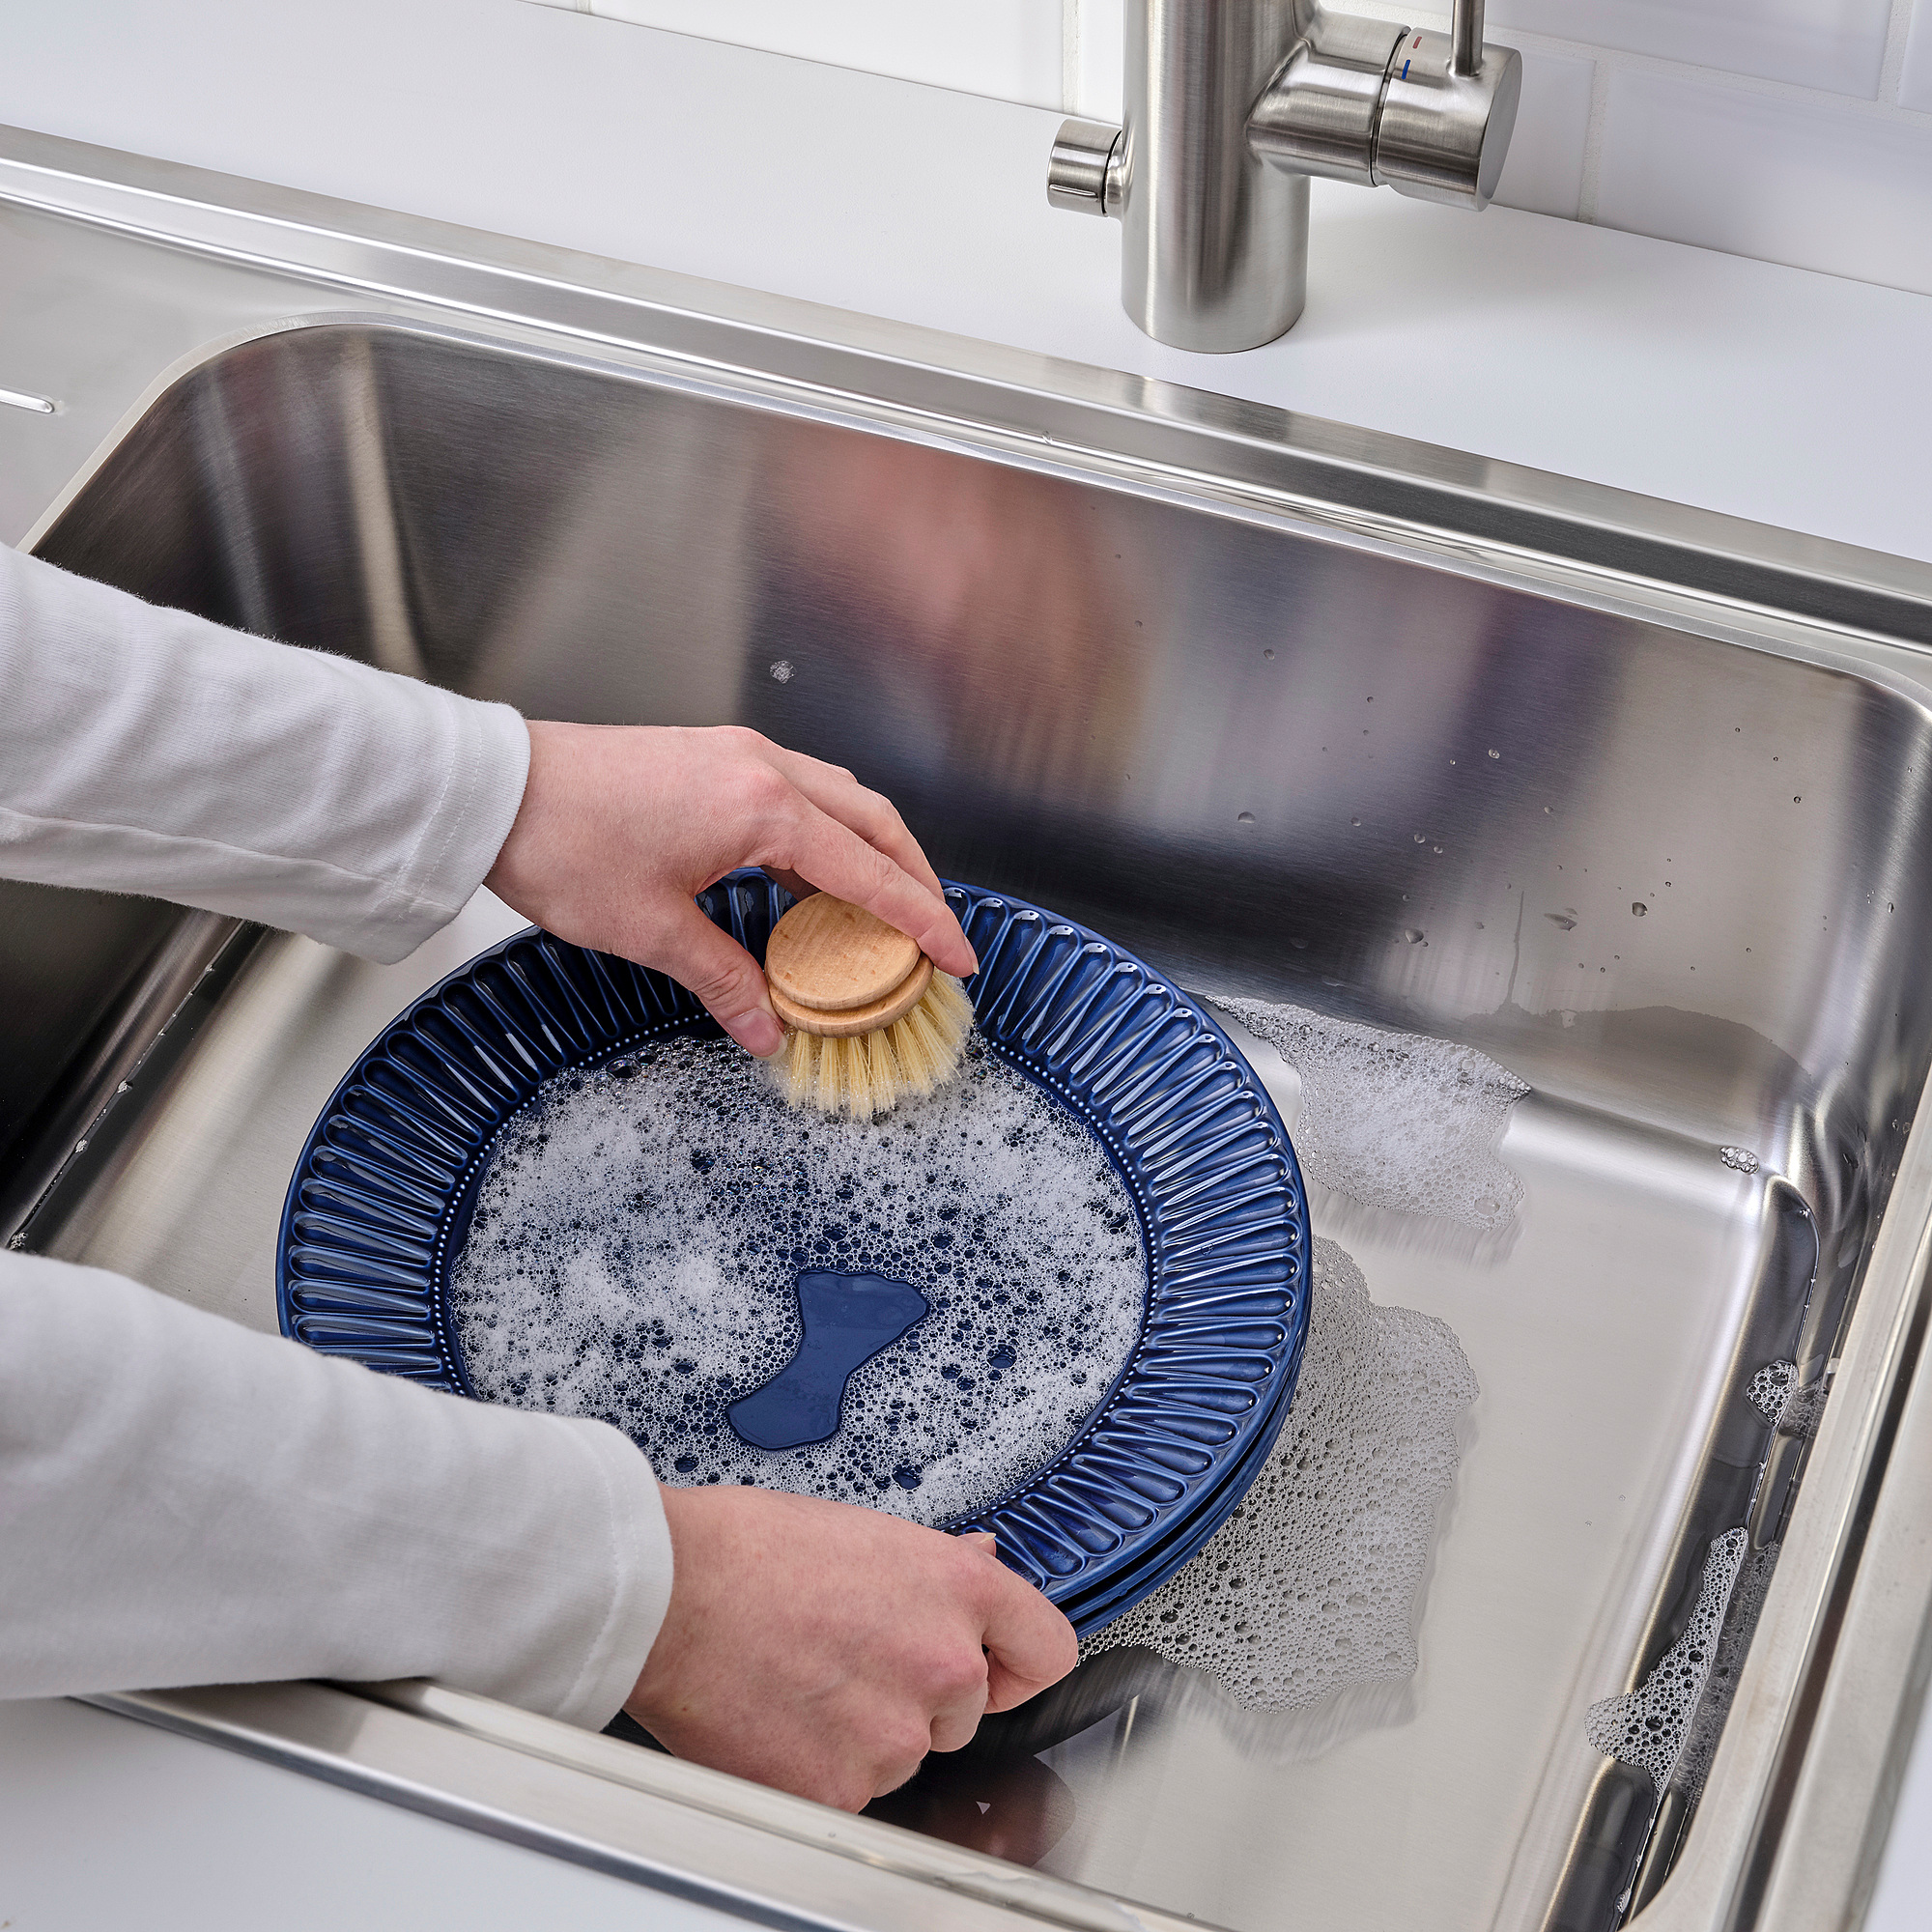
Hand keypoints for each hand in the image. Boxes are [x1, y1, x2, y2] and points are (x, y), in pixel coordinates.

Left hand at [485, 724, 976, 1057]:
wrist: (494, 791)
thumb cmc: (564, 848)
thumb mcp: (652, 931)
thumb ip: (724, 979)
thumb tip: (767, 1029)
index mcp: (762, 809)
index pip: (870, 873)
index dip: (922, 921)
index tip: (958, 957)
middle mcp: (762, 769)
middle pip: (874, 822)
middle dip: (914, 877)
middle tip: (933, 934)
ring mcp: (737, 755)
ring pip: (839, 801)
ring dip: (873, 852)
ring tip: (882, 911)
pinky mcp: (711, 758)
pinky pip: (798, 796)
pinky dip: (825, 837)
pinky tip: (813, 881)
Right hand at [625, 1486, 1077, 1809]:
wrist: (669, 1593)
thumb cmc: (747, 1550)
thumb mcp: (864, 1530)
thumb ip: (934, 1564)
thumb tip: (982, 1559)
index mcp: (957, 1588)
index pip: (1048, 1649)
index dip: (1020, 1664)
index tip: (1000, 1670)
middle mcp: (943, 1664)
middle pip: (965, 1711)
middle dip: (916, 1695)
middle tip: (847, 1660)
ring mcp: (897, 1732)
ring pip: (903, 1753)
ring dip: (864, 1733)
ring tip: (800, 1680)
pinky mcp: (843, 1788)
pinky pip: (851, 1791)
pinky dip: (817, 1769)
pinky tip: (778, 1719)